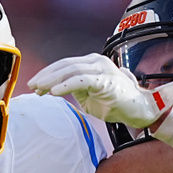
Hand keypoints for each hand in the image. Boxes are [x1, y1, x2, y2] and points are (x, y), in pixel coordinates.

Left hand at [28, 54, 172, 128]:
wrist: (140, 110)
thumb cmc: (115, 104)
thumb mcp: (88, 95)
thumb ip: (74, 89)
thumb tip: (53, 89)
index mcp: (92, 63)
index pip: (65, 64)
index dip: (48, 74)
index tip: (35, 85)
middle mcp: (96, 62)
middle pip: (65, 65)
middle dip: (46, 76)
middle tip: (32, 86)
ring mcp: (102, 69)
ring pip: (71, 71)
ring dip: (52, 80)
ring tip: (39, 89)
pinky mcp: (106, 80)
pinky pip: (81, 81)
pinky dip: (65, 85)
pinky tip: (53, 92)